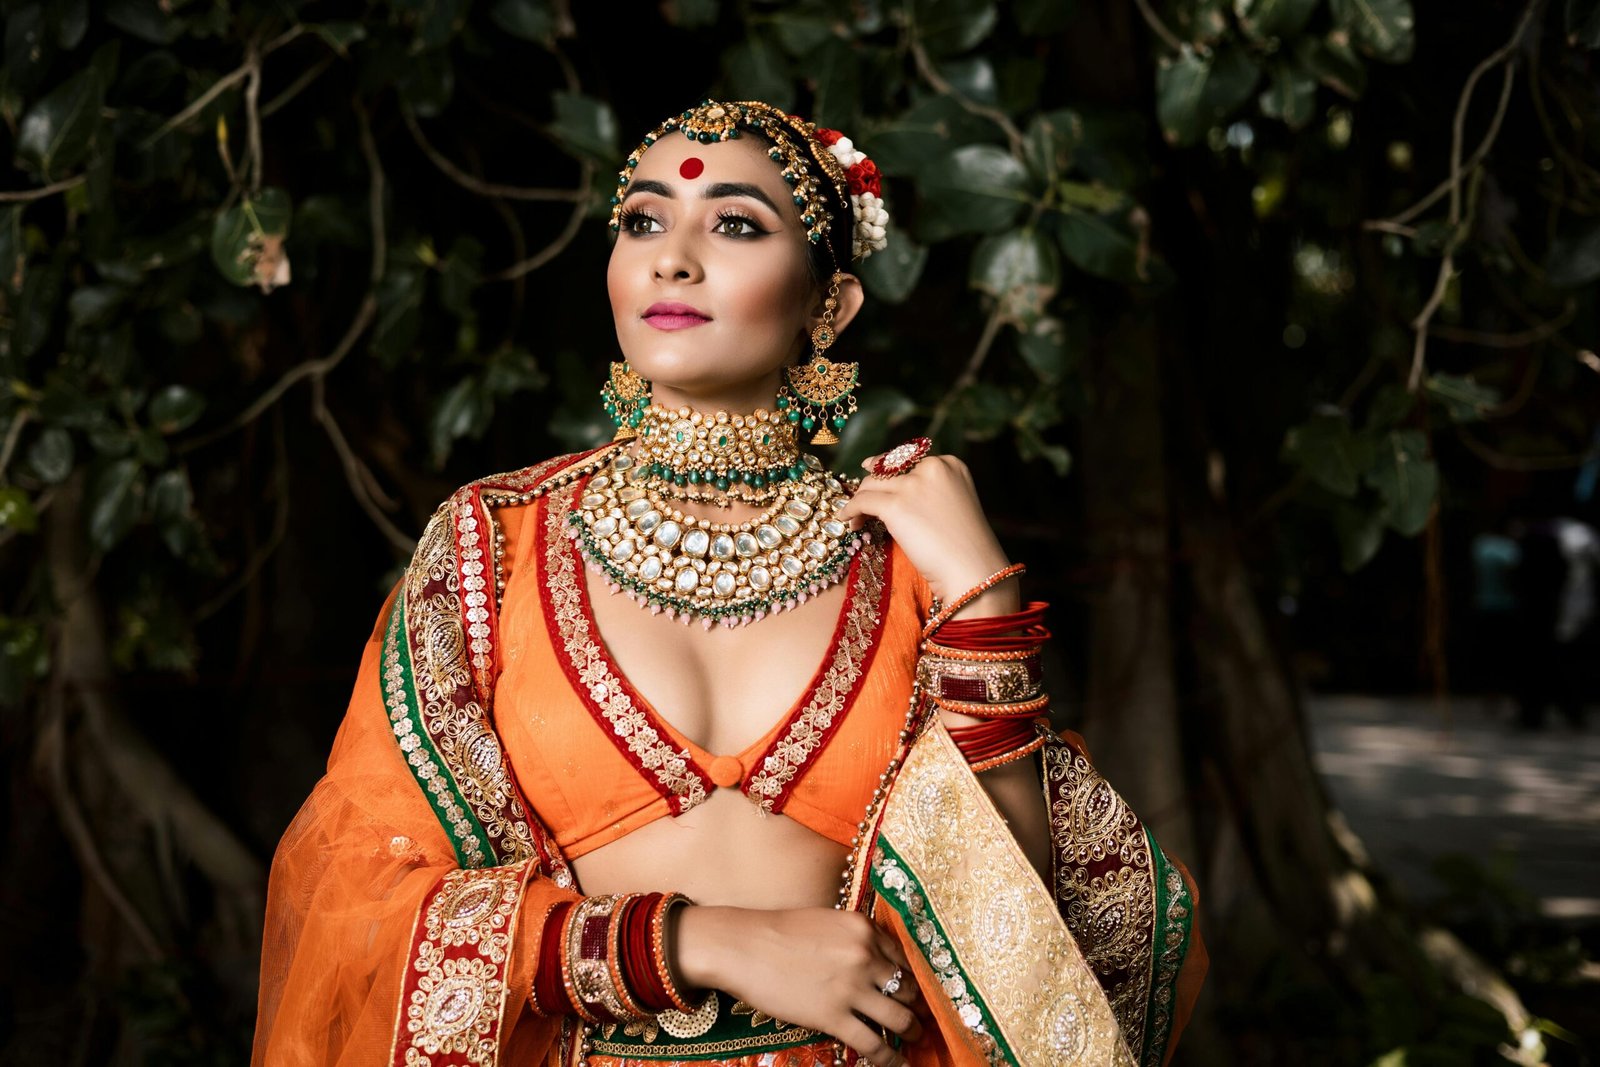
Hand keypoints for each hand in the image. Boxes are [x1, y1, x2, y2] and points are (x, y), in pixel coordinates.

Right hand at [673, 905, 923, 1066]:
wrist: (742, 946)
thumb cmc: (779, 933)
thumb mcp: (827, 922)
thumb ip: (856, 940)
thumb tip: (878, 965)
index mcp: (864, 929)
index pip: (905, 958)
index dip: (916, 979)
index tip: (920, 993)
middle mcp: (864, 956)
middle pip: (908, 988)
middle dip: (919, 1007)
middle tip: (923, 1019)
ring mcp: (851, 988)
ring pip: (898, 1018)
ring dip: (911, 1032)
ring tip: (915, 1040)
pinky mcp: (833, 1016)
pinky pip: (873, 1043)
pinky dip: (890, 1058)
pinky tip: (897, 1064)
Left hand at [836, 453, 1019, 617]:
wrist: (973, 570)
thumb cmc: (966, 548)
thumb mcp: (952, 506)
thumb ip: (929, 492)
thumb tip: (890, 492)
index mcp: (950, 464)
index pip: (906, 460)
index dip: (888, 473)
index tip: (878, 484)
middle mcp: (932, 467)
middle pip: (886, 469)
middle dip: (872, 486)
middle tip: (863, 503)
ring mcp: (914, 484)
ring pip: (870, 484)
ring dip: (860, 500)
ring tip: (858, 519)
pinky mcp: (896, 505)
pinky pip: (862, 501)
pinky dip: (850, 510)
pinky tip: (849, 521)